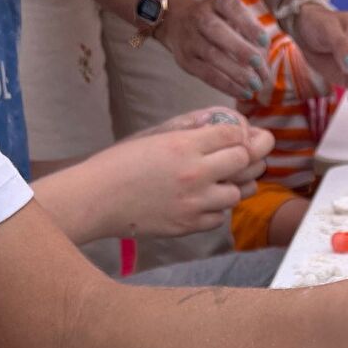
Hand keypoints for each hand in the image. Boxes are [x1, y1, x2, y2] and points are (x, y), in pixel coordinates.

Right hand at [95, 118, 274, 237]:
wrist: (97, 198)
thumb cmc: (120, 163)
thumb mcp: (155, 135)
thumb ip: (191, 128)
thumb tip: (222, 122)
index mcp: (185, 144)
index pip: (235, 134)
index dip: (243, 133)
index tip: (242, 135)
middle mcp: (195, 173)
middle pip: (246, 161)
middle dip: (251, 155)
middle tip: (249, 154)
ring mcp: (195, 202)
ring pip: (238, 192)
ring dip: (235, 184)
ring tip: (224, 179)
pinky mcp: (189, 225)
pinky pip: (220, 216)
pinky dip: (217, 208)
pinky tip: (204, 199)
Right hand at [156, 0, 272, 101]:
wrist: (178, 22)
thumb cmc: (219, 22)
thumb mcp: (233, 17)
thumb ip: (250, 32)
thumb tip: (263, 58)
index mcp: (216, 2)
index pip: (231, 8)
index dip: (248, 25)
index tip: (265, 41)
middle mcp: (200, 16)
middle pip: (217, 31)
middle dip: (240, 50)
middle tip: (260, 66)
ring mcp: (190, 38)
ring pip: (211, 55)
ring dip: (236, 73)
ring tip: (256, 85)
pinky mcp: (186, 60)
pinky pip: (206, 74)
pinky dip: (226, 85)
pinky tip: (243, 93)